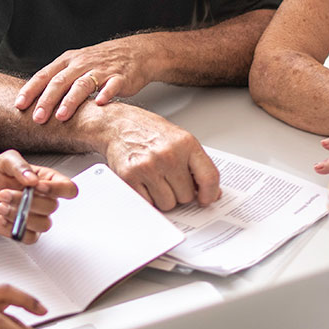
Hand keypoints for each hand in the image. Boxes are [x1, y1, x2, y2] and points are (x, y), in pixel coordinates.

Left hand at [0, 150, 76, 242]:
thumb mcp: (4, 161)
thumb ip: (20, 166)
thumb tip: (32, 179)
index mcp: (45, 180)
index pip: (68, 188)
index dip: (57, 190)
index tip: (37, 187)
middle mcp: (44, 199)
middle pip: (52, 207)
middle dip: (26, 201)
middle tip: (4, 193)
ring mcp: (35, 216)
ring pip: (43, 224)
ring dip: (20, 216)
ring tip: (1, 206)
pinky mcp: (25, 230)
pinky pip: (31, 237)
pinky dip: (16, 229)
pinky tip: (3, 218)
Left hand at [14, 36, 159, 123]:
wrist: (134, 52)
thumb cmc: (101, 62)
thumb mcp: (76, 65)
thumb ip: (58, 80)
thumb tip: (35, 100)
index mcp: (68, 61)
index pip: (44, 75)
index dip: (31, 90)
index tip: (19, 105)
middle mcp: (82, 64)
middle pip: (60, 81)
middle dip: (47, 100)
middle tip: (37, 117)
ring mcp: (101, 70)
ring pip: (83, 84)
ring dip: (71, 100)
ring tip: (61, 115)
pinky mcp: (120, 77)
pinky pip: (112, 85)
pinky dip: (106, 94)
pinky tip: (99, 103)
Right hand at [100, 106, 220, 210]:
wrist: (116, 124)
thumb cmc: (147, 131)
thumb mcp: (178, 139)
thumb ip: (196, 164)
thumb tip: (212, 191)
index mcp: (185, 143)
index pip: (209, 177)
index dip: (210, 194)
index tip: (206, 199)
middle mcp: (168, 154)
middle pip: (186, 196)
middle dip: (179, 192)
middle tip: (169, 179)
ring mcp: (148, 166)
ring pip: (168, 204)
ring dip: (163, 197)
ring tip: (155, 179)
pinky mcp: (130, 177)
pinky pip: (148, 204)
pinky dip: (147, 198)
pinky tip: (144, 183)